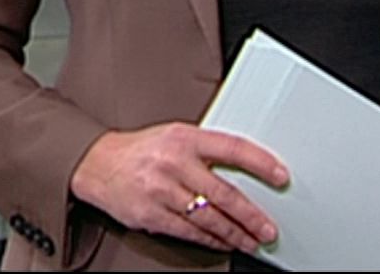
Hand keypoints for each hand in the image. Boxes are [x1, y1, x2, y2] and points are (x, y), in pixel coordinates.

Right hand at [69, 122, 287, 253]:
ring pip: (209, 218)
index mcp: (185, 137)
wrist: (98, 164)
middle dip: (252, 216)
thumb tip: (245, 169)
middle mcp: (174, 162)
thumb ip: (206, 150)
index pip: (233, 148)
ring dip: (235, 234)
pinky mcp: (151, 214)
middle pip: (224, 193)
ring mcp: (162, 190)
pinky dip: (210, 239)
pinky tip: (222, 242)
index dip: (261, 163)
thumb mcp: (175, 136)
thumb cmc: (142, 150)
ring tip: (251, 241)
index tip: (280, 176)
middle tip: (268, 229)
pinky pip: (189, 231)